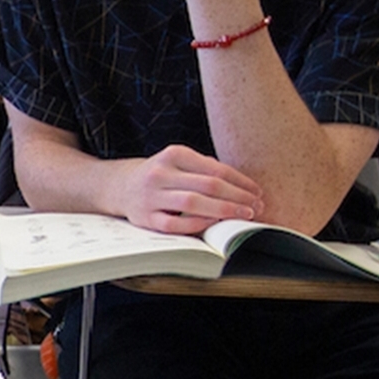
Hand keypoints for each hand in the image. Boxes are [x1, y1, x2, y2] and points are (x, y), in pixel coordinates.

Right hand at [110, 145, 262, 234]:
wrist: (120, 186)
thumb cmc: (161, 175)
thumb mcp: (179, 161)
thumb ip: (206, 168)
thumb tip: (243, 186)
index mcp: (173, 154)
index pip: (216, 169)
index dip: (241, 182)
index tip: (257, 192)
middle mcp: (160, 173)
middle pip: (208, 186)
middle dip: (238, 197)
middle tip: (257, 206)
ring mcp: (151, 196)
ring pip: (193, 204)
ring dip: (223, 210)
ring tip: (243, 215)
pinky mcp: (145, 217)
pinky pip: (176, 224)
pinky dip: (198, 224)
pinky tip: (214, 224)